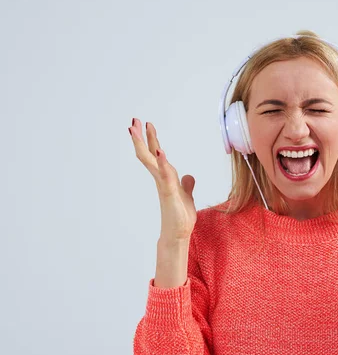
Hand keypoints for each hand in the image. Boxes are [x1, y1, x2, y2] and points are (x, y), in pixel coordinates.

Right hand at [128, 118, 196, 241]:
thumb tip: (188, 176)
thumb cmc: (180, 216)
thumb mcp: (186, 195)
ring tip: (137, 129)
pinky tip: (160, 150)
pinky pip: (164, 174)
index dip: (151, 139)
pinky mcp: (168, 192)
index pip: (156, 155)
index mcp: (165, 177)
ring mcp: (163, 185)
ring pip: (150, 161)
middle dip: (140, 137)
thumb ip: (186, 185)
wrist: (178, 234)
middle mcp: (161, 179)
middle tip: (133, 120)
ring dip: (145, 144)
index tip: (146, 124)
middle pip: (147, 154)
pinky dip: (163, 162)